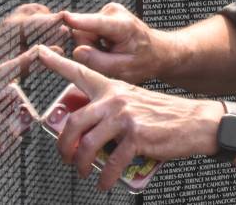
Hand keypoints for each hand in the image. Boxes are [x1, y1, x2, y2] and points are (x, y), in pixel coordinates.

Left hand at [37, 45, 218, 190]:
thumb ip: (110, 111)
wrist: (195, 122)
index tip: (40, 52)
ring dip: (81, 164)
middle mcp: (116, 99)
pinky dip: (105, 178)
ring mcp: (125, 117)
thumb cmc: (164, 117)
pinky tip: (105, 183)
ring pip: (87, 145)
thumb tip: (86, 134)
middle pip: (74, 121)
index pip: (81, 73)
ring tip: (84, 172)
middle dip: (64, 145)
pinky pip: (111, 162)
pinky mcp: (136, 137)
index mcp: (114, 88)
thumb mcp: (135, 103)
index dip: (58, 62)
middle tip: (66, 156)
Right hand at [63, 3, 167, 83]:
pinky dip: (96, 43)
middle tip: (108, 57)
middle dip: (89, 49)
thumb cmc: (144, 61)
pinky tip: (109, 47)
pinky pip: (86, 32)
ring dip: (93, 47)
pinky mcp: (102, 15)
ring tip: (111, 52)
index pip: (96, 23)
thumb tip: (77, 51)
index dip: (79, 21)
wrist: (156, 51)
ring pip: (82, 33)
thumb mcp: (123, 69)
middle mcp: (114, 13)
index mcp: (123, 26)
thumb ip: (98, 62)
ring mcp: (108, 11)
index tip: (65, 17)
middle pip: (82, 32)